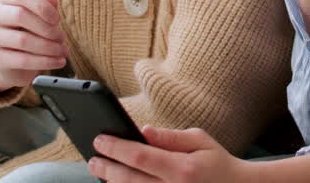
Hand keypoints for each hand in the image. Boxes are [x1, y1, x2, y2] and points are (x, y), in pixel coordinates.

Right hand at [0, 0, 66, 93]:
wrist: (14, 59)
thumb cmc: (31, 29)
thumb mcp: (40, 15)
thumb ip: (46, 7)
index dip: (42, 6)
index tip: (57, 19)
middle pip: (20, 16)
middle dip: (47, 28)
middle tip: (62, 37)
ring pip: (22, 40)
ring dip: (49, 47)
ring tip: (64, 50)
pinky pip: (23, 60)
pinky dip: (45, 61)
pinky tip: (59, 61)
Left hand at [89, 126, 248, 182]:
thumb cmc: (217, 163)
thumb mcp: (200, 140)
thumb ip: (170, 137)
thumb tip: (142, 131)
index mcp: (182, 169)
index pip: (140, 157)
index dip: (116, 148)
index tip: (100, 140)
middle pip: (129, 180)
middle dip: (106, 168)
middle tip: (92, 159)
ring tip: (100, 170)